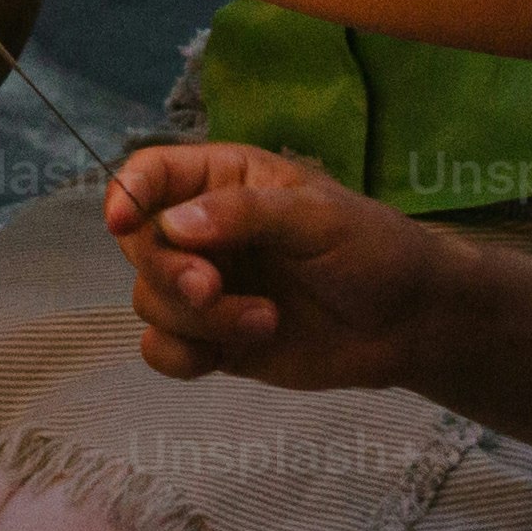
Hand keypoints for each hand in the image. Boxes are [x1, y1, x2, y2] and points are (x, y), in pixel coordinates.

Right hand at [98, 144, 479, 396]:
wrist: (407, 324)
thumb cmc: (371, 250)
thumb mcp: (318, 216)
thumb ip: (246, 213)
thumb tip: (173, 224)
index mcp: (225, 181)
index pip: (152, 174)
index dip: (127, 194)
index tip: (124, 223)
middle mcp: (204, 231)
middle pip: (140, 246)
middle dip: (169, 273)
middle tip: (212, 290)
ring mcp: (205, 287)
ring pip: (149, 301)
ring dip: (197, 320)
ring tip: (266, 320)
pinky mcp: (212, 339)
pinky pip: (161, 349)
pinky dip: (182, 357)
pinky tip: (228, 356)